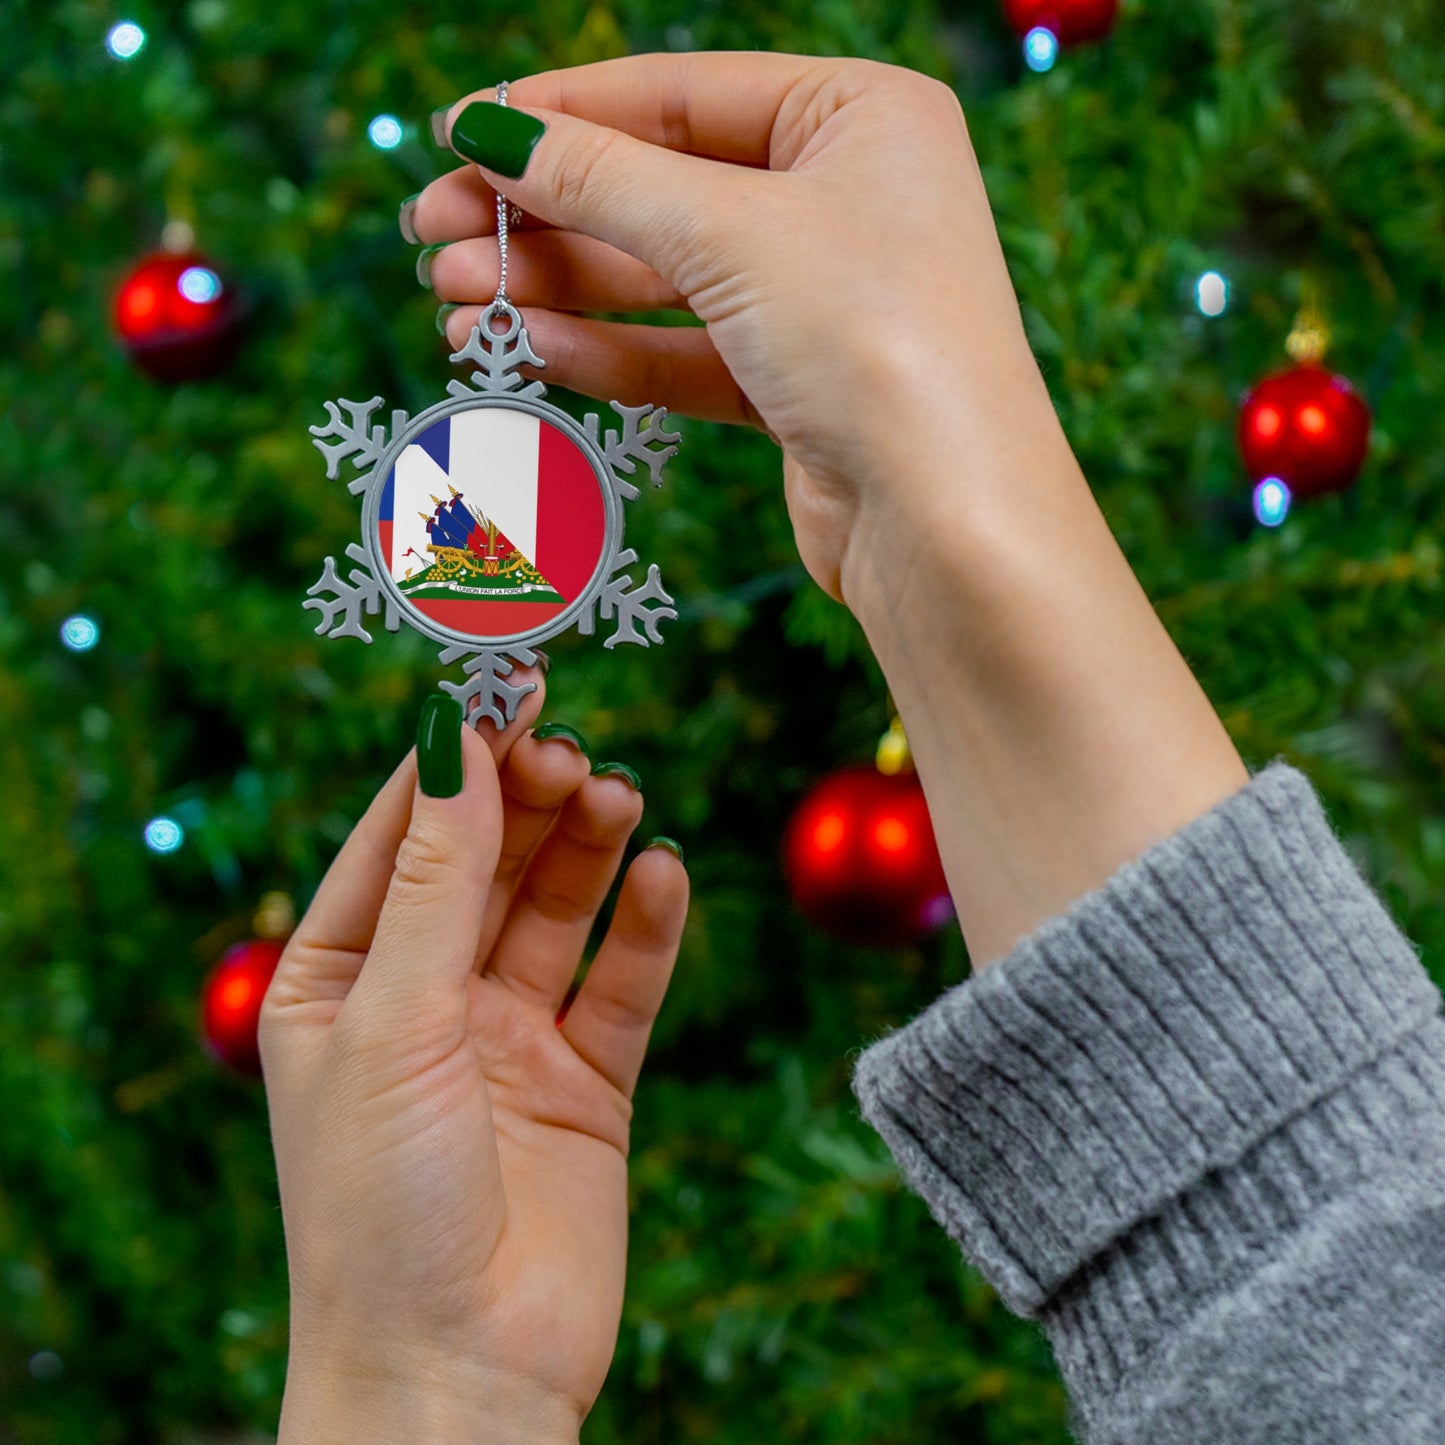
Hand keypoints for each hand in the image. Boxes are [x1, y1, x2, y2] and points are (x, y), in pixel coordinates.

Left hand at [259, 681, 687, 1440]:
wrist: (458, 1375)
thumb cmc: (380, 1204)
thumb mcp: (394, 1018)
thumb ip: (438, 878)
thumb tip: (455, 736)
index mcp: (340, 978)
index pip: (400, 836)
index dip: (453, 757)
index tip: (505, 682)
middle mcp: (424, 998)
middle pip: (487, 860)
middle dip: (527, 799)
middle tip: (571, 750)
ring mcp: (508, 1038)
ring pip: (557, 909)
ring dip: (588, 848)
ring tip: (618, 798)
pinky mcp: (586, 1082)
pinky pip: (622, 983)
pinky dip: (647, 927)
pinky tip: (664, 877)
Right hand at [411, 53, 1059, 602]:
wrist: (947, 526)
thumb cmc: (875, 343)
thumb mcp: (729, 233)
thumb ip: (602, 179)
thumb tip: (491, 131)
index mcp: (860, 116)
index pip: (679, 93)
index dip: (559, 113)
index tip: (456, 133)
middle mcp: (846, 198)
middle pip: (660, 188)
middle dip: (543, 214)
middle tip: (432, 235)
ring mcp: (821, 297)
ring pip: (663, 279)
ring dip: (557, 288)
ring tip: (454, 302)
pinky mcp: (797, 387)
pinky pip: (684, 353)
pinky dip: (607, 351)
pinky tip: (527, 350)